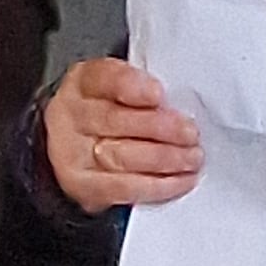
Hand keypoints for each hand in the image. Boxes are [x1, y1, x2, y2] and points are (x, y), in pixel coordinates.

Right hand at [42, 57, 201, 210]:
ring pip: (121, 156)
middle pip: (114, 120)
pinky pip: (123, 187)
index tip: (158, 94)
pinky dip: (159, 185)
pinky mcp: (83, 186)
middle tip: (191, 133)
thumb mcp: (126, 91)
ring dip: (166, 158)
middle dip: (160, 128)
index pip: (103, 78)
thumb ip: (148, 92)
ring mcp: (73, 153)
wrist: (80, 151)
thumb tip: (181, 104)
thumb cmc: (114, 114)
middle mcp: (73, 116)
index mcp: (84, 83)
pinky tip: (182, 180)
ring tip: (193, 157)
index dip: (131, 86)